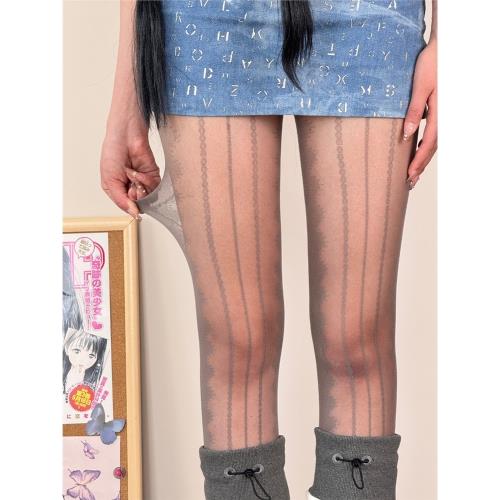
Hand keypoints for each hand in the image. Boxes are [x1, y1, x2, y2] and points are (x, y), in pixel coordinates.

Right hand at [100, 124, 160, 218]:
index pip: (127, 208)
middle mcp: (131, 188)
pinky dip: (146, 181)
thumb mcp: (110, 181)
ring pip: (148, 197)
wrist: (126, 135)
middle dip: (135, 196)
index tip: (127, 197)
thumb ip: (121, 201)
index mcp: (118, 190)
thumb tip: (133, 214)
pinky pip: (154, 187)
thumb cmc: (113, 152)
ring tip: (132, 175)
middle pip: (139, 205)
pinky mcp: (153, 176)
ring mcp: (143, 182)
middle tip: (129, 184)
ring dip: (140, 187)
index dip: (129, 206)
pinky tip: (138, 173)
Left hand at [403, 38, 436, 188]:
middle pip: (432, 147)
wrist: (443, 48)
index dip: (418, 161)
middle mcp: (444, 116)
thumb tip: (407, 135)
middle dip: (420, 165)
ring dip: (423, 158)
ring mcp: (443, 114)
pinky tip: (418, 150)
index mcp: (440, 113)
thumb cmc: (430, 64)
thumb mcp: (419, 87)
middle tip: (409, 182)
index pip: (428, 144)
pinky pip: (433, 132)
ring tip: (413, 173)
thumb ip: (414, 111)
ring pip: (434, 142)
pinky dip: (425, 145)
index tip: (409, 175)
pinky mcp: (440, 109)